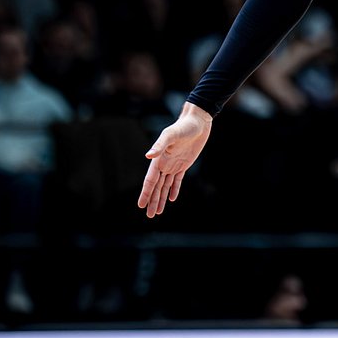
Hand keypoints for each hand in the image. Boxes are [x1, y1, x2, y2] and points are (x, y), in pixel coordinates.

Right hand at [138, 102, 212, 218]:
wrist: (197, 121)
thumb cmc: (183, 126)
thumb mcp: (171, 134)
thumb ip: (159, 145)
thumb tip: (148, 155)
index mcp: (159, 159)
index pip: (150, 180)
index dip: (145, 193)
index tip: (140, 206)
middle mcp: (164, 163)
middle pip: (156, 186)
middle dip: (152, 200)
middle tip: (149, 215)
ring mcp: (174, 164)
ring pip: (165, 185)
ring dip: (161, 198)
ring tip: (158, 211)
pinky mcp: (184, 164)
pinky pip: (177, 180)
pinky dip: (174, 189)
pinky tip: (171, 198)